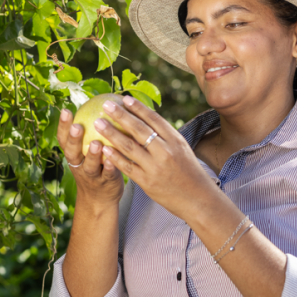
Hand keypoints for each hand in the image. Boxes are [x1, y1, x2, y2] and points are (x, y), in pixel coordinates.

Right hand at [56, 108, 123, 208]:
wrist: (99, 199)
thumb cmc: (96, 167)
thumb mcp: (87, 151)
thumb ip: (92, 132)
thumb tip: (101, 104)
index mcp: (74, 154)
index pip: (64, 139)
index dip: (63, 126)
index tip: (66, 110)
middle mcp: (78, 165)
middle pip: (72, 152)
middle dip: (73, 139)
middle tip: (77, 126)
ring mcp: (91, 176)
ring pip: (88, 165)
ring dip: (91, 155)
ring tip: (96, 143)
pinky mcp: (105, 184)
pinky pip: (107, 175)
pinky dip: (109, 167)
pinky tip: (114, 159)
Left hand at [94, 96, 217, 220]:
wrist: (198, 199)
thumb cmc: (188, 172)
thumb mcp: (182, 149)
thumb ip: (165, 137)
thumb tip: (146, 120)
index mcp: (175, 140)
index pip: (154, 119)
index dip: (138, 108)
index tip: (124, 98)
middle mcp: (165, 151)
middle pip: (139, 129)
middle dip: (120, 115)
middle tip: (105, 105)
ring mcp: (155, 167)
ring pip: (129, 146)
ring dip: (111, 133)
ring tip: (98, 123)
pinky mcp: (147, 182)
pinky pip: (127, 166)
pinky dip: (114, 157)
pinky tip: (103, 149)